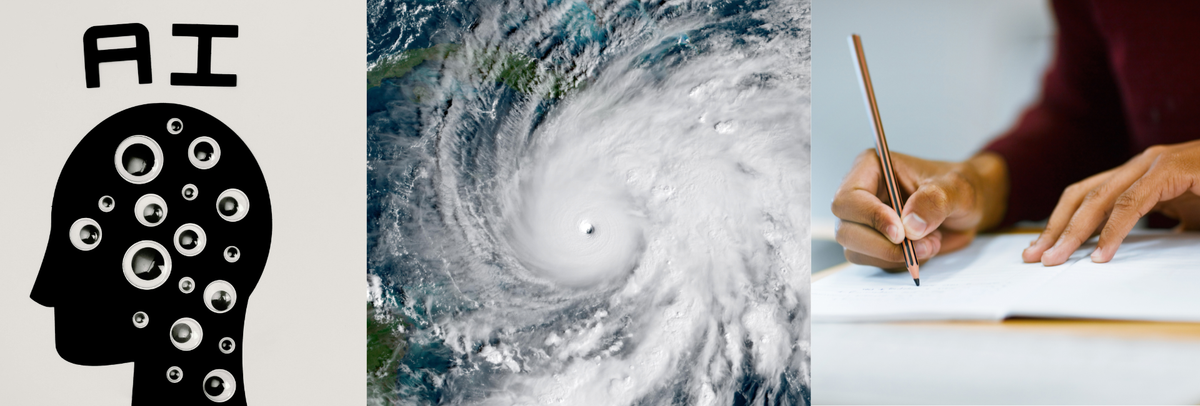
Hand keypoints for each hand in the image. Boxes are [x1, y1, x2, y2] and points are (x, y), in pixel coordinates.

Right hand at [832, 150, 1008, 268]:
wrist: (967, 208)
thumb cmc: (959, 188)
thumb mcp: (956, 188)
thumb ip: (934, 201)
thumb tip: (910, 225)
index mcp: (871, 169)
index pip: (849, 198)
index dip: (871, 218)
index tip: (901, 233)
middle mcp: (861, 196)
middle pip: (846, 230)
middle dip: (883, 245)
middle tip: (921, 245)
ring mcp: (864, 222)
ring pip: (856, 250)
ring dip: (894, 255)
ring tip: (929, 244)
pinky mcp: (872, 243)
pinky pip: (873, 262)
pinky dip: (899, 262)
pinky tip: (923, 248)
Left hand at [1024, 139, 1199, 264]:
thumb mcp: (1180, 216)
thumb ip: (1147, 227)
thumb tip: (1111, 253)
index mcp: (1136, 173)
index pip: (1084, 197)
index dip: (1057, 223)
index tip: (1039, 251)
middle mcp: (1140, 164)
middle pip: (1081, 196)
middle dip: (1054, 229)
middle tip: (1034, 258)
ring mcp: (1156, 163)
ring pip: (1100, 199)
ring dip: (1074, 231)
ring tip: (1058, 259)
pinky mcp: (1174, 169)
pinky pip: (1134, 203)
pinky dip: (1115, 230)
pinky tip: (1102, 254)